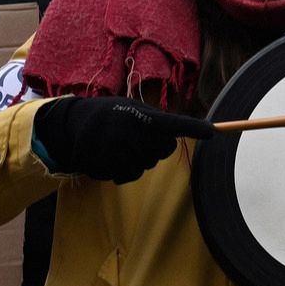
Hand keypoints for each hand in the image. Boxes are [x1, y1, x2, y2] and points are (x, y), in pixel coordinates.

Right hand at [33, 96, 215, 183]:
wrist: (72, 126)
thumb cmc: (111, 115)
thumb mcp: (133, 109)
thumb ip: (156, 121)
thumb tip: (180, 133)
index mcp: (142, 117)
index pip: (174, 124)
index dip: (194, 128)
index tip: (212, 132)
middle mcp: (133, 135)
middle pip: (165, 150)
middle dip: (158, 145)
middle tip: (140, 136)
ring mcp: (121, 154)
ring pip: (148, 165)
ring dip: (140, 158)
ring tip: (121, 144)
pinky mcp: (109, 169)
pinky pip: (130, 175)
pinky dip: (125, 169)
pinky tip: (112, 156)